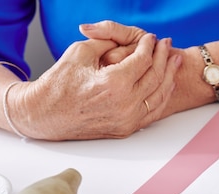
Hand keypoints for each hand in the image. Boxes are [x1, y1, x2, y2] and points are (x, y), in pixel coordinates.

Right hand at [10, 32, 179, 139]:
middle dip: (163, 57)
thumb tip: (129, 39)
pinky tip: (165, 84)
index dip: (149, 46)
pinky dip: (161, 96)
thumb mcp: (81, 52)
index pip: (144, 60)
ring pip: (159, 96)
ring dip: (169, 76)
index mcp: (115, 84)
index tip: (151, 38)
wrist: (45, 114)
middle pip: (156, 76)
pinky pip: (152, 112)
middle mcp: (125, 105)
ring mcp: (127, 120)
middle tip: (167, 45)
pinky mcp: (126, 129)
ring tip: (174, 61)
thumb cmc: (58, 84)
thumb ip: (107, 41)